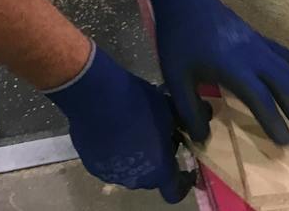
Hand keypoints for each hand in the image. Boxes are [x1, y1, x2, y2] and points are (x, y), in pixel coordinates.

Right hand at [44, 42, 193, 203]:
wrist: (96, 97)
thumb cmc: (138, 103)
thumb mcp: (168, 109)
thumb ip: (181, 124)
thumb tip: (194, 127)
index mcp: (158, 170)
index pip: (175, 192)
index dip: (184, 182)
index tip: (187, 168)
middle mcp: (136, 180)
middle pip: (153, 178)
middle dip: (159, 161)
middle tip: (158, 137)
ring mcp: (112, 174)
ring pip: (131, 170)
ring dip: (137, 157)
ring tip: (134, 131)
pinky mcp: (93, 165)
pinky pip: (112, 162)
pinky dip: (117, 152)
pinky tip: (114, 131)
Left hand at [141, 0, 288, 145]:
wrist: (187, 1)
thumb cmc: (180, 40)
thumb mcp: (176, 79)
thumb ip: (190, 110)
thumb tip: (204, 138)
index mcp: (233, 68)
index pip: (260, 98)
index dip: (273, 120)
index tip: (285, 143)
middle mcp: (254, 57)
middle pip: (283, 87)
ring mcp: (261, 47)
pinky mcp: (262, 40)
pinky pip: (288, 56)